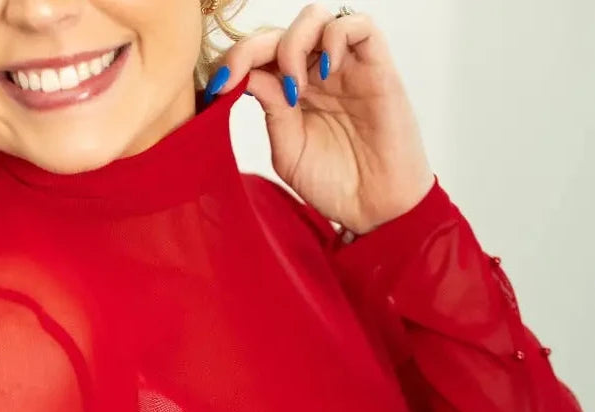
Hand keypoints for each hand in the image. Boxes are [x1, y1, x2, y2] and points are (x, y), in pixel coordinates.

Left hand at [206, 3, 434, 234]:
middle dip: (251, 48)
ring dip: (293, 43)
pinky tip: (327, 69)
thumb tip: (246, 75)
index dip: (234, 62)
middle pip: (279, 32)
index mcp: (290, 92)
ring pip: (315, 18)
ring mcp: (346, 67)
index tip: (217, 87)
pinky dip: (336, 36)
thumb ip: (271, 111)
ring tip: (294, 88)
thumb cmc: (336, 185)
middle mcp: (316, 73)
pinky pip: (358, 25)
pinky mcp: (377, 66)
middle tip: (237, 78)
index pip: (258, 57)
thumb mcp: (288, 151)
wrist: (376, 209)